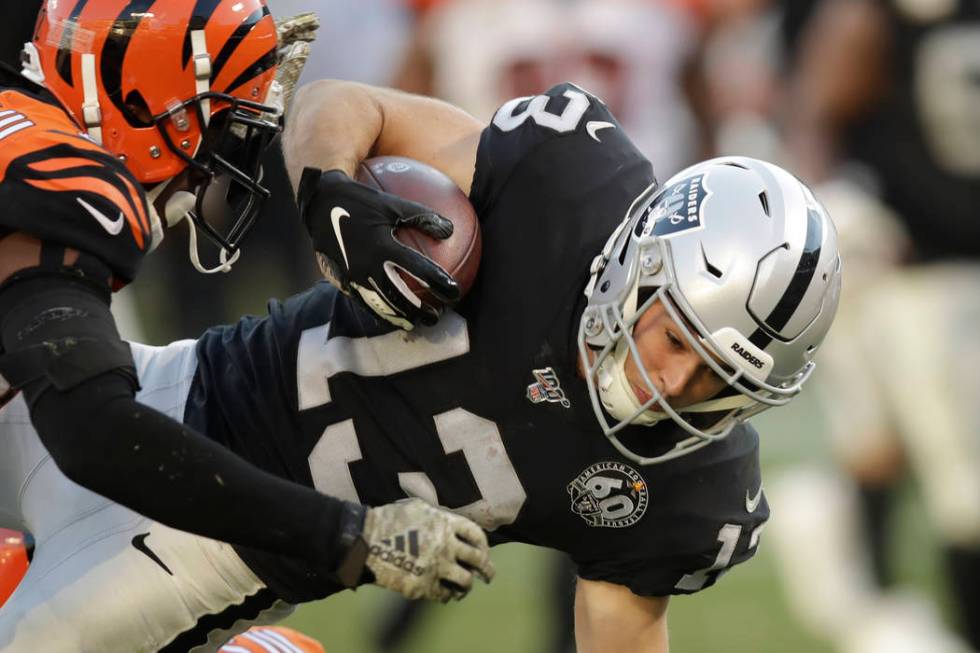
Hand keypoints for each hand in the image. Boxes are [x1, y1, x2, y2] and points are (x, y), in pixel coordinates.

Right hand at [297, 167, 459, 329]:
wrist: (321, 204)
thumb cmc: (361, 201)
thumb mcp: (392, 203)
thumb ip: (422, 216)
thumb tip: (450, 230)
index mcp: (382, 247)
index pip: (418, 269)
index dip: (439, 282)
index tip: (454, 292)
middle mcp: (367, 266)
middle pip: (398, 297)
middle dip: (419, 311)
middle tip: (436, 318)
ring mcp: (353, 276)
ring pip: (379, 305)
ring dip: (399, 317)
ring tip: (414, 325)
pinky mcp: (342, 280)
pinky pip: (362, 301)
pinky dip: (377, 312)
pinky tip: (388, 316)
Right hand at [363, 499, 493, 601]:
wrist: (364, 541)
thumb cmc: (389, 520)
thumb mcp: (419, 508)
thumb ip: (440, 517)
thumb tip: (455, 527)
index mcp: (446, 523)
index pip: (477, 535)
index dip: (484, 546)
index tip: (484, 552)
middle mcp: (446, 545)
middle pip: (478, 560)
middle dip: (487, 570)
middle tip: (488, 576)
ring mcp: (436, 566)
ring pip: (465, 581)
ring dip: (467, 587)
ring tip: (464, 589)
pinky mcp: (423, 585)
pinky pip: (444, 595)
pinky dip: (446, 596)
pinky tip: (444, 595)